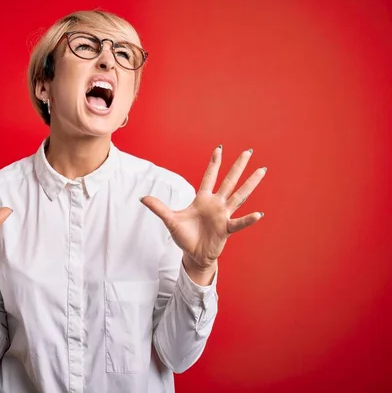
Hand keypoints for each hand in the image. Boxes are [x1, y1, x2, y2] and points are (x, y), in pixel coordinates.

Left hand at [140, 146, 265, 274]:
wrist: (193, 255)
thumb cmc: (185, 236)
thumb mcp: (170, 220)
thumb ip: (159, 208)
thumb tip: (143, 198)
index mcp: (202, 199)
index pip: (209, 177)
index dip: (214, 163)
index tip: (219, 148)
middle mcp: (216, 204)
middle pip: (229, 181)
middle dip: (238, 167)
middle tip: (248, 152)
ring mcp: (223, 216)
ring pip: (239, 196)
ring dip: (250, 184)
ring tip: (261, 171)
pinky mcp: (226, 229)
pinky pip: (239, 223)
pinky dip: (248, 219)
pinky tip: (258, 214)